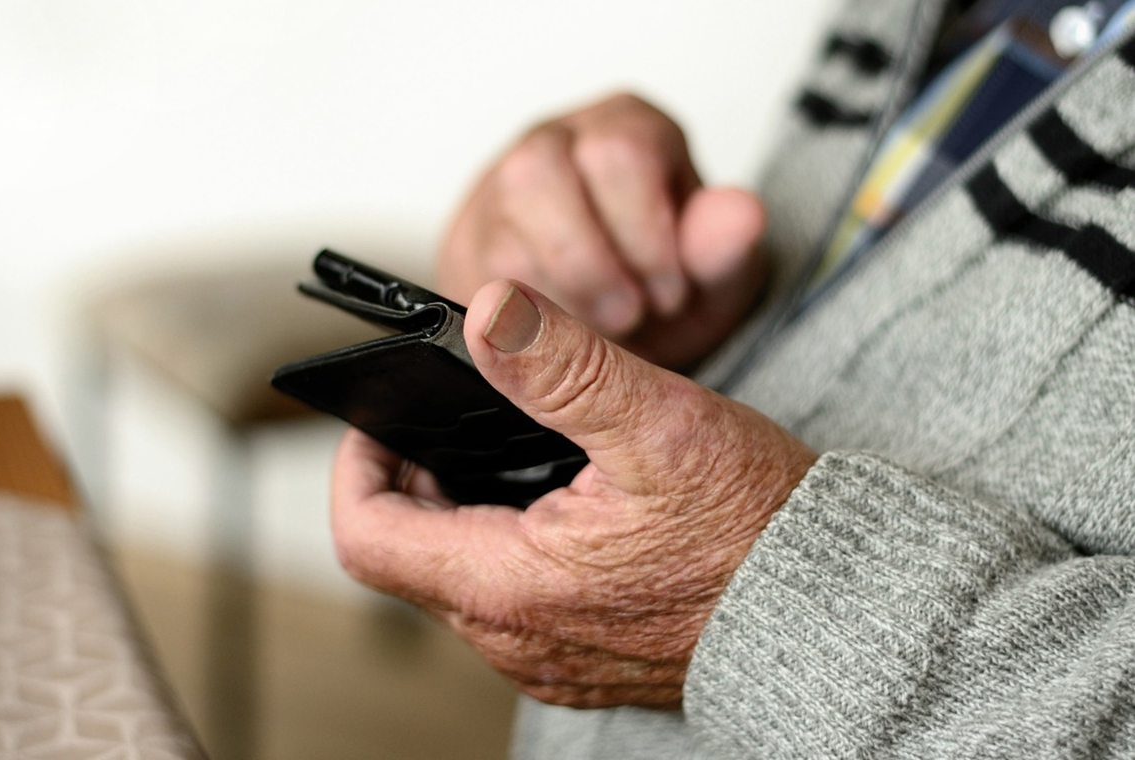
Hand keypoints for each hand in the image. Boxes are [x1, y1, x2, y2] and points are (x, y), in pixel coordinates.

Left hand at [331, 281, 814, 707]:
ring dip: (465, 507)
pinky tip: (559, 498)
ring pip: (460, 576)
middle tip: (458, 416)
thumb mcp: (660, 426)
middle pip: (411, 552)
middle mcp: (516, 639)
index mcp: (510, 587)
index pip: (367, 535)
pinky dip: (510, 541)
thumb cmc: (759, 529)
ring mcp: (548, 656)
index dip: (358, 464)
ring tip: (510, 445)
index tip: (388, 414)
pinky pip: (513, 598)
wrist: (835, 614)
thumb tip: (484, 311)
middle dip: (418, 476)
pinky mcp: (583, 656)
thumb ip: (563, 366)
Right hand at [437, 93, 767, 370]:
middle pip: (540, 171)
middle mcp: (555, 143)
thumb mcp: (710, 283)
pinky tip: (560, 337)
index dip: (646, 235)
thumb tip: (742, 213)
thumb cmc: (664, 294)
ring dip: (551, 293)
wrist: (614, 342)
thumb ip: (723, 252)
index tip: (669, 294)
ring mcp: (499, 192)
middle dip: (590, 263)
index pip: (621, 150)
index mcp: (626, 127)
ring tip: (596, 330)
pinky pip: (472, 279)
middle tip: (630, 317)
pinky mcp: (467, 248)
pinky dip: (521, 322)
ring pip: (494, 225)